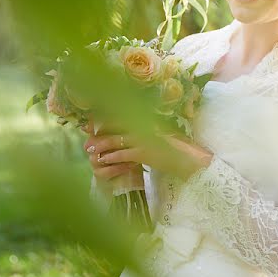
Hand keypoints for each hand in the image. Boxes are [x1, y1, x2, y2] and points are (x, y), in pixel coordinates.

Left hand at [85, 127, 213, 180]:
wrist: (192, 159)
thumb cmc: (180, 149)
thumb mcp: (164, 136)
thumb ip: (150, 131)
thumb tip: (134, 131)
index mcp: (150, 120)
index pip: (124, 115)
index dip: (107, 117)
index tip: (93, 120)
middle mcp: (146, 126)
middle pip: (117, 126)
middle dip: (99, 130)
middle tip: (85, 132)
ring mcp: (145, 139)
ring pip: (117, 140)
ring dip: (102, 145)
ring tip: (90, 149)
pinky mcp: (145, 153)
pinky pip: (124, 154)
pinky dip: (112, 157)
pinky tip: (104, 160)